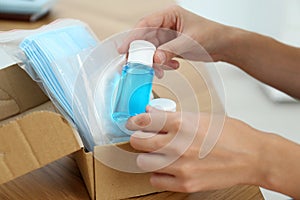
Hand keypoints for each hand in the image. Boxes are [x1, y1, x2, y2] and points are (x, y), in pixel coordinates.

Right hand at [119, 5, 232, 77]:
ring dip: (154, 62)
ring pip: (151, 50)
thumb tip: (155, 58)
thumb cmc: (212, 35)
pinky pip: (159, 56)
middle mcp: (166, 24)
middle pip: (145, 39)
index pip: (145, 24)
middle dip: (143, 54)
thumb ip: (171, 50)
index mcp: (169, 15)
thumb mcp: (190, 42)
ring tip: (160, 70)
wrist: (224, 46)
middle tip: (139, 66)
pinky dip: (162, 64)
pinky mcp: (170, 47)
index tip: (124, 49)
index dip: (132, 37)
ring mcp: (167, 36)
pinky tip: (172, 66)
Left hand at [126, 107, 263, 192]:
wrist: (253, 157)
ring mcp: (181, 166)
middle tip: (144, 137)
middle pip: (138, 142)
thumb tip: (151, 113)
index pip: (144, 121)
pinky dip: (158, 173)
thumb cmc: (232, 135)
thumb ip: (173, 116)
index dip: (134, 121)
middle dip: (139, 138)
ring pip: (143, 162)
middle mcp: (178, 145)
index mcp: (182, 123)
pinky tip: (168, 167)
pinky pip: (156, 180)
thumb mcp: (202, 117)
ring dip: (147, 157)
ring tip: (158, 153)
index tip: (132, 123)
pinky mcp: (186, 184)